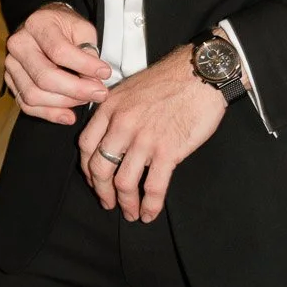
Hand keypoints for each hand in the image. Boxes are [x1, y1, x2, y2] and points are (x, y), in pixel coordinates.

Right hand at [3, 4, 111, 125]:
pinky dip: (49, 114)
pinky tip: (69, 116)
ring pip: (34, 95)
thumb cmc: (65, 27)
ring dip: (64, 103)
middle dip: (76, 90)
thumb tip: (93, 79)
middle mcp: (19, 44)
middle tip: (99, 94)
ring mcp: (11, 65)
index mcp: (37, 25)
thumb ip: (88, 51)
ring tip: (85, 100)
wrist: (44, 26)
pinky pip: (26, 105)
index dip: (84, 66)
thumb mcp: (81, 28)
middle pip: (45, 77)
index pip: (59, 51)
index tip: (105, 73)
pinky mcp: (11, 81)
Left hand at [77, 44, 225, 222]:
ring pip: (123, 182)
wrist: (200, 73)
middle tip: (108, 202)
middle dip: (102, 191)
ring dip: (126, 203)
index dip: (87, 169)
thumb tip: (111, 136)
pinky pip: (152, 187)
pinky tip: (149, 213)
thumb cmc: (171, 79)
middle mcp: (121, 124)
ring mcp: (143, 139)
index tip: (94, 180)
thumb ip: (116, 111)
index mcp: (110, 108)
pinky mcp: (167, 151)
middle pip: (99, 167)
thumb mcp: (130, 88)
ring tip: (131, 212)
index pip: (85, 145)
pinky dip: (149, 205)